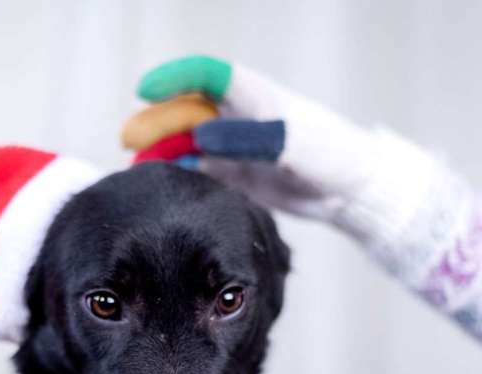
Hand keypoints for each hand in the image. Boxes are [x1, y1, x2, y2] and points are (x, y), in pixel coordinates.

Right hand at [122, 55, 382, 219]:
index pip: (206, 76)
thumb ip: (246, 139)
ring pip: (188, 143)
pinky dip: (179, 174)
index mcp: (253, 95)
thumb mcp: (291, 143)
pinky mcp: (236, 173)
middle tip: (129, 140)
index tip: (145, 90)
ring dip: (163, 152)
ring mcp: (234, 145)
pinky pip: (199, 170)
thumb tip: (199, 138)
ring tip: (137, 168)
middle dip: (157, 122)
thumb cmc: (331, 154)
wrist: (352, 190)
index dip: (174, 78)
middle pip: (188, 111)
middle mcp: (238, 116)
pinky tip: (162, 185)